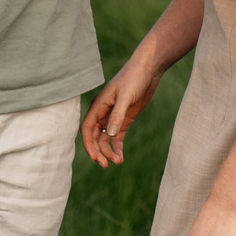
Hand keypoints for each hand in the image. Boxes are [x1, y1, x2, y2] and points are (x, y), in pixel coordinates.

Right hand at [81, 46, 161, 167]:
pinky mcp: (124, 119)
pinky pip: (116, 137)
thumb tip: (108, 135)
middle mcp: (103, 113)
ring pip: (105, 139)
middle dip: (98, 151)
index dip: (88, 144)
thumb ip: (117, 115)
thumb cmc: (134, 78)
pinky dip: (116, 147)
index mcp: (98, 105)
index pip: (87, 129)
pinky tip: (120, 157)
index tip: (94, 157)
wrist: (148, 70)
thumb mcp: (125, 97)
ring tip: (117, 162)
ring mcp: (113, 117)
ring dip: (108, 151)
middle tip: (106, 165)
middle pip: (94, 137)